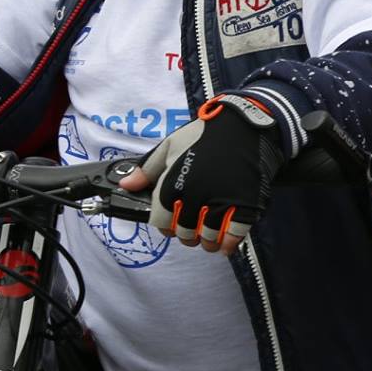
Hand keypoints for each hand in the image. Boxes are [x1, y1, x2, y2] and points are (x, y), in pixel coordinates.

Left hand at [122, 93, 285, 256]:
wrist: (244, 125)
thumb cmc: (204, 135)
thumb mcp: (169, 146)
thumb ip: (147, 169)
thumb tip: (126, 186)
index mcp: (172, 187)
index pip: (161, 224)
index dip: (167, 226)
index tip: (175, 223)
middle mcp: (193, 198)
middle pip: (185, 233)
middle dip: (188, 236)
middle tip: (194, 231)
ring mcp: (220, 203)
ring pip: (208, 237)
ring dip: (208, 242)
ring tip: (210, 239)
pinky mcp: (244, 205)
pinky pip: (234, 234)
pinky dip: (229, 243)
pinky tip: (227, 245)